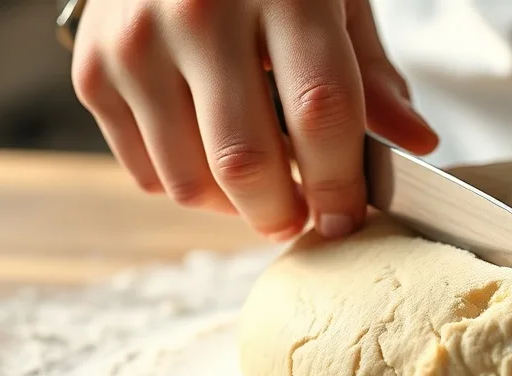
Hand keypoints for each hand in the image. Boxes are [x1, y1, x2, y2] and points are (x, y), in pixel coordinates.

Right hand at [71, 0, 438, 239]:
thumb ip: (373, 76)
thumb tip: (417, 144)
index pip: (320, 113)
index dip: (340, 184)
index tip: (348, 219)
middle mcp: (199, 13)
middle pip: (246, 162)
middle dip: (284, 215)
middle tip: (303, 219)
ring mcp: (136, 41)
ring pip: (188, 181)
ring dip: (235, 209)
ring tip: (263, 191)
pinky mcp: (94, 68)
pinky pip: (145, 172)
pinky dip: (188, 186)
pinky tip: (215, 160)